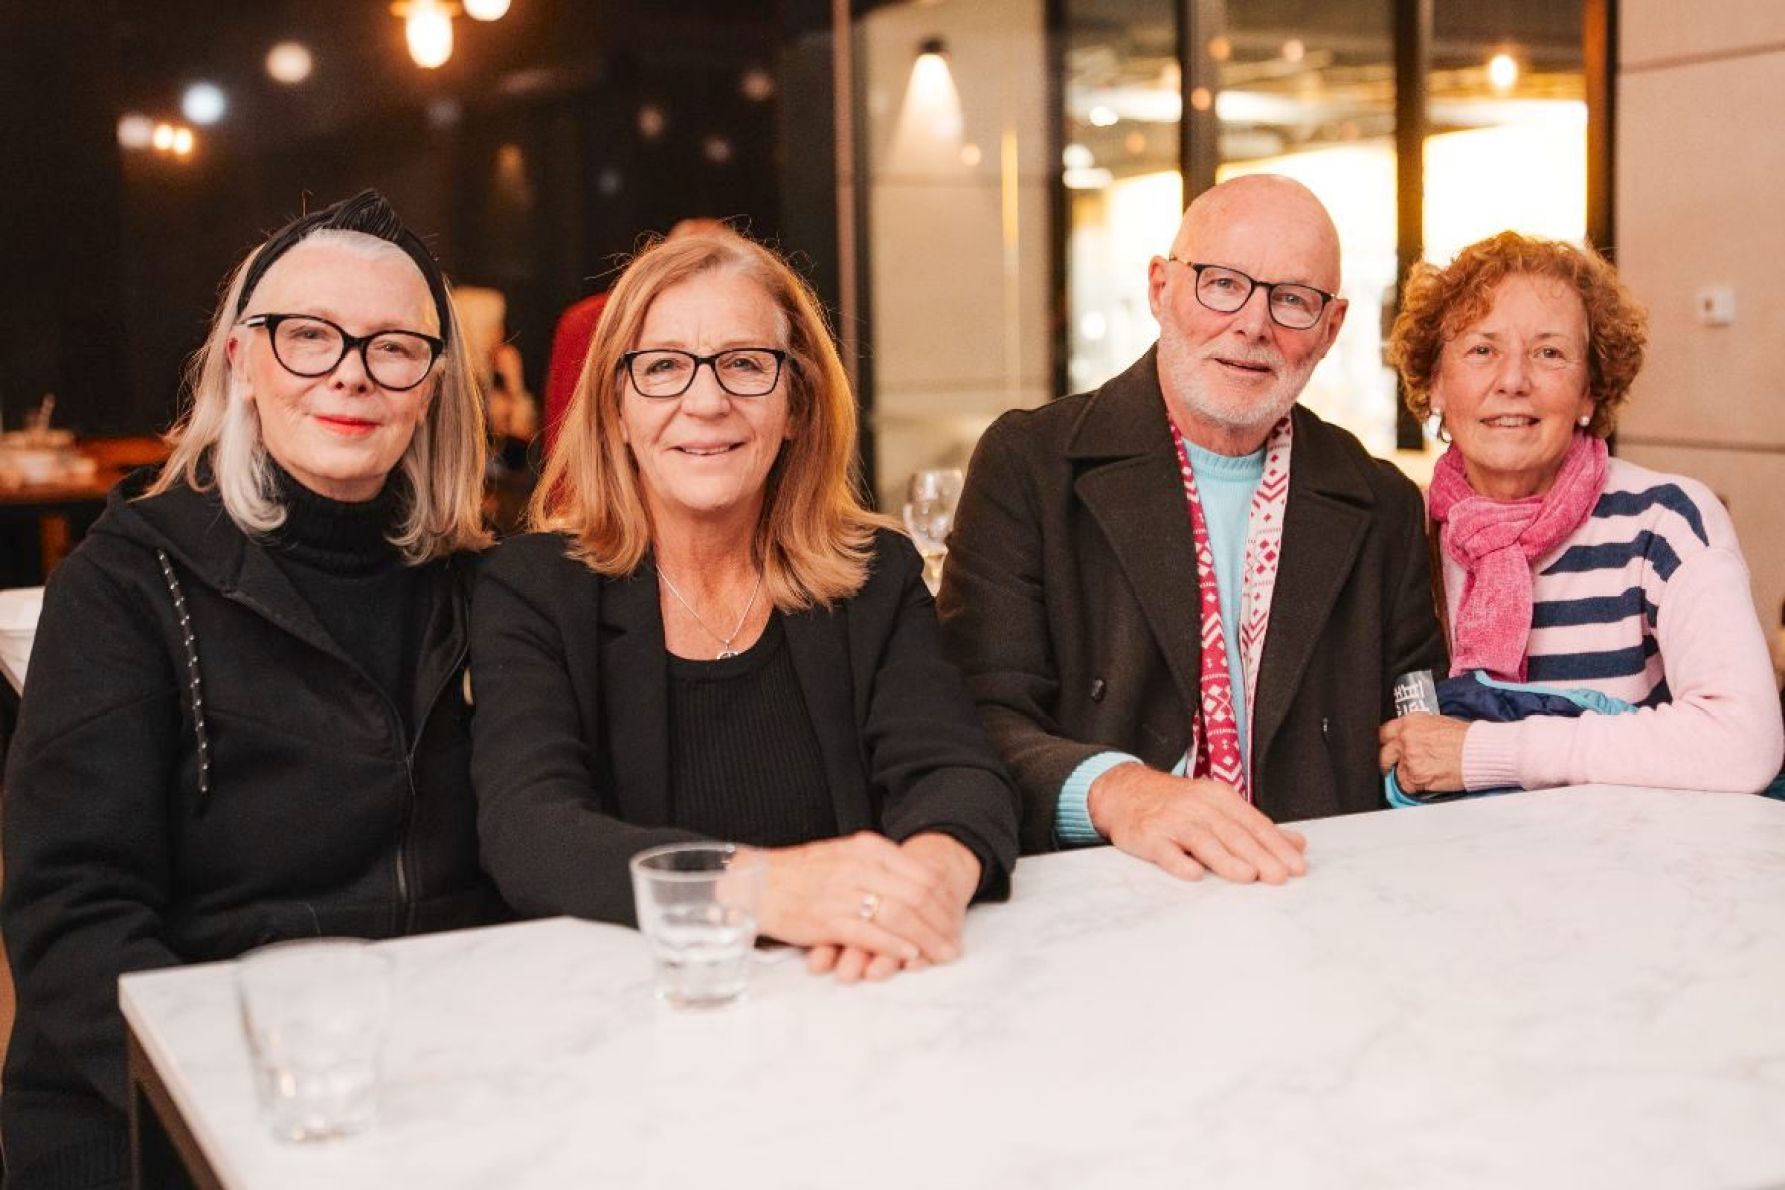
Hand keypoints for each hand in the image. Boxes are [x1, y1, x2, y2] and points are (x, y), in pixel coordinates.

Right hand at [757, 832, 965, 978]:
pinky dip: (893, 946)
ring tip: (939, 956)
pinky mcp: (828, 919)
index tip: (955, 921)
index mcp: (868, 849)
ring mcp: (844, 892)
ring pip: (899, 915)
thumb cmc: (802, 873)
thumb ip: (880, 865)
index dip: (944, 901)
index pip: (922, 874)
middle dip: (941, 925)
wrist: (756, 882)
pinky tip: (909, 955)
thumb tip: (918, 884)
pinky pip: (870, 933)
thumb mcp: (846, 855)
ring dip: (925, 939)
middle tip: (954, 946)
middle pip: (917, 896)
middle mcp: (860, 866)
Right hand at [1087, 763, 1308, 882]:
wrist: (1124, 792)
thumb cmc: (1178, 804)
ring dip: (1226, 859)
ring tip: (1247, 876)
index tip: (1297, 866)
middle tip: (1279, 877)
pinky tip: (1193, 875)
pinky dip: (1179, 862)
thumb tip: (1298, 843)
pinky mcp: (1149, 836)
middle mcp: (1198, 806)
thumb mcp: (1218, 806)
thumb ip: (1255, 826)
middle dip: (1259, 855)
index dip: (1276, 845)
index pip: (1254, 823)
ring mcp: (1172, 821)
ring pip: (1203, 840)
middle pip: (1233, 833)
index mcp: (1219, 797)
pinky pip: (1165, 850)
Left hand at [1378, 714, 1468, 792]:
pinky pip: (1406, 786)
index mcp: (1410, 722)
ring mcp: (1409, 757)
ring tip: (1427, 773)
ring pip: (1396, 773)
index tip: (1388, 750)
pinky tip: (1430, 781)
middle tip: (1397, 767)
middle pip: (1383, 754)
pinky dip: (1416, 787)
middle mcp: (1406, 738)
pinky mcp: (1415, 776)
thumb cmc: (1467, 738)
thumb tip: (1408, 740)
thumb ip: (1417, 731)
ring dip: (1407, 776)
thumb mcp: (1437, 723)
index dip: (1386, 744)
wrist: (1482, 751)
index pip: (1384, 733)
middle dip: (1388, 762)